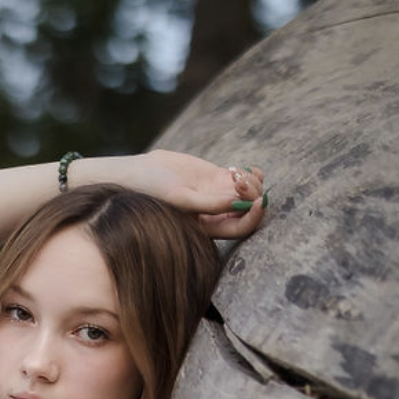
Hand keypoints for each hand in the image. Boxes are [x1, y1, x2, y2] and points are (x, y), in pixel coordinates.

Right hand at [123, 149, 267, 240]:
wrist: (139, 172)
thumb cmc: (152, 190)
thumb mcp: (180, 198)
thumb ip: (209, 203)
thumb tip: (239, 202)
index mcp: (206, 227)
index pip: (239, 228)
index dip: (253, 217)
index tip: (259, 201)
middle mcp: (215, 214)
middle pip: (248, 211)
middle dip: (253, 196)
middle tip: (241, 181)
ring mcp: (217, 195)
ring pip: (248, 194)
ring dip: (253, 184)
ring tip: (241, 174)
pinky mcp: (216, 178)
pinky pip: (242, 179)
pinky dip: (251, 175)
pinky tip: (251, 170)